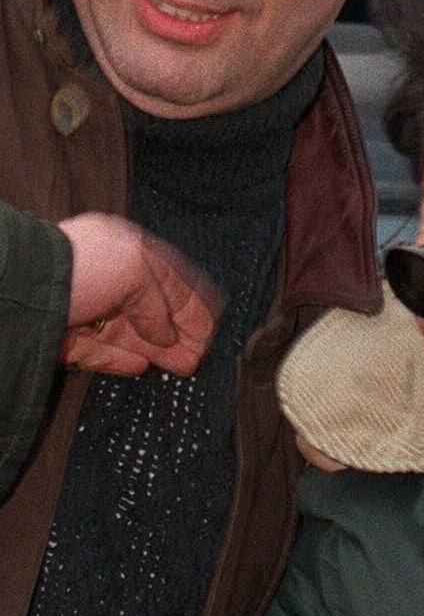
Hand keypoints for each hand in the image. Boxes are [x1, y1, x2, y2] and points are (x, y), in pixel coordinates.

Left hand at [58, 212, 219, 376]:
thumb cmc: (78, 265)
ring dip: (157, 349)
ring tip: (182, 366)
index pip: (167, 279)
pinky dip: (120, 359)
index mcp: (122, 249)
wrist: (20, 287)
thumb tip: (167, 335)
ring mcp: (83, 307)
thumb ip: (160, 302)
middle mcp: (102, 276)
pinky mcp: (63, 336)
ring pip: (127, 332)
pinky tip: (141, 366)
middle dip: (178, 332)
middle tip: (199, 354)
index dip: (192, 304)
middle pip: (149, 308)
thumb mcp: (134, 269)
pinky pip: (98, 350)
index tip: (210, 328)